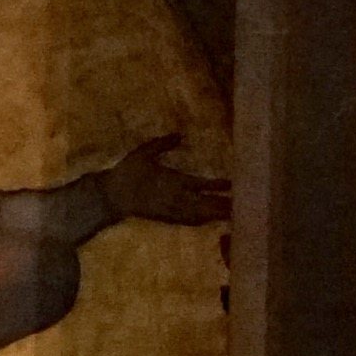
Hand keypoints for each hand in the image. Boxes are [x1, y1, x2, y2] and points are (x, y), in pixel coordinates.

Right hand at [103, 132, 230, 234]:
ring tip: (235, 215)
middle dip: (224, 205)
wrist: (111, 198)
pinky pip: (189, 221)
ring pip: (200, 215)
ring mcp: (172, 211)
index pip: (202, 184)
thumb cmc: (127, 173)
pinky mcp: (167, 219)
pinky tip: (211, 220)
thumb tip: (179, 134)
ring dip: (217, 215)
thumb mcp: (142, 154)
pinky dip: (203, 221)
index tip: (234, 184)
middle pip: (206, 204)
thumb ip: (161, 144)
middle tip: (244, 205)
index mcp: (173, 182)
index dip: (218, 185)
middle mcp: (176, 198)